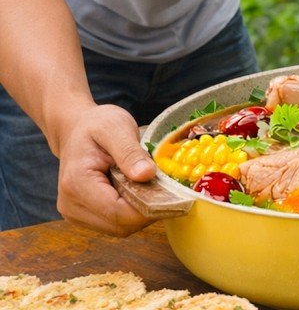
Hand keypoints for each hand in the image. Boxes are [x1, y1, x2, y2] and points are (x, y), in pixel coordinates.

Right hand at [55, 104, 153, 236]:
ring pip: (119, 228)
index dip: (148, 209)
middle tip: (166, 190)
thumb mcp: (116, 127)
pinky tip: (138, 191)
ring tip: (150, 187)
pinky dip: (131, 212)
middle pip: (119, 225)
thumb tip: (146, 174)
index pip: (117, 212)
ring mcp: (75, 212)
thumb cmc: (96, 125)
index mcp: (76, 183)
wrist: (76, 129)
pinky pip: (114, 223)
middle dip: (147, 211)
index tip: (173, 196)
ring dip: (140, 213)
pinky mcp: (83, 215)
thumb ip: (130, 152)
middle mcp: (71, 204)